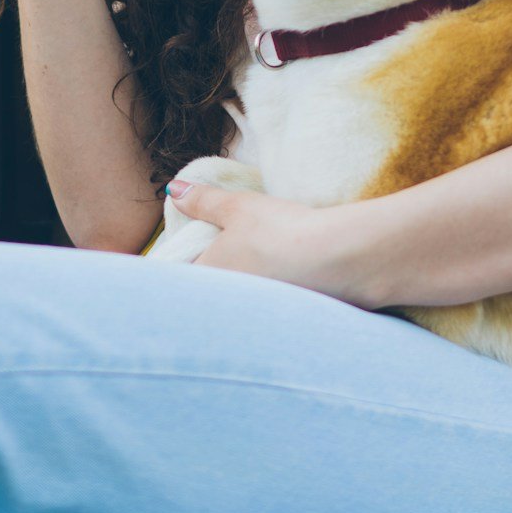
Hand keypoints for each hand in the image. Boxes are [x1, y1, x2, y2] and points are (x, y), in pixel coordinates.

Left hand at [169, 179, 373, 304]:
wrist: (338, 258)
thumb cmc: (281, 231)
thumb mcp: (237, 206)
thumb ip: (203, 200)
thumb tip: (172, 190)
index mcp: (209, 277)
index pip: (183, 274)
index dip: (188, 259)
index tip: (199, 246)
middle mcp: (226, 304)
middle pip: (210, 290)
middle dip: (215, 276)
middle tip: (234, 254)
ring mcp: (255, 316)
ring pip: (237, 301)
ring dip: (244, 287)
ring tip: (261, 263)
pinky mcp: (283, 323)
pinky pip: (264, 310)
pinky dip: (269, 296)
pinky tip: (285, 277)